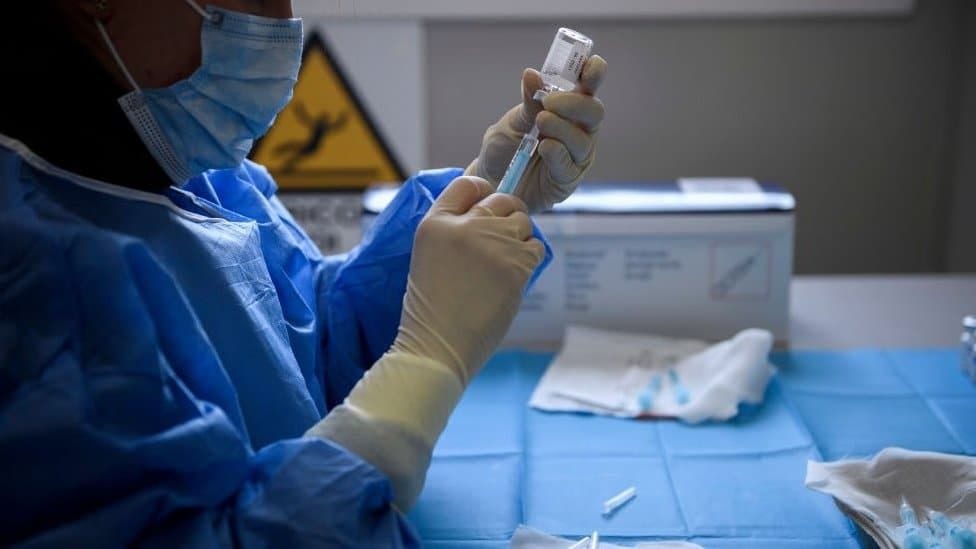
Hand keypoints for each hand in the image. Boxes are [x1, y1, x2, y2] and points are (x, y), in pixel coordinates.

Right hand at [393, 176, 545, 383]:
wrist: (438, 346)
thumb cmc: (430, 310)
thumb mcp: (427, 257)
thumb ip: (453, 232)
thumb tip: (487, 216)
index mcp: (434, 224)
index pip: (465, 184)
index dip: (481, 193)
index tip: (486, 207)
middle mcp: (464, 226)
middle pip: (500, 200)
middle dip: (506, 214)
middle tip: (502, 238)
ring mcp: (493, 244)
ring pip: (522, 221)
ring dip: (519, 237)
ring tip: (504, 263)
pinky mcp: (516, 264)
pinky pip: (536, 247)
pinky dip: (530, 258)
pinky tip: (514, 275)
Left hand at [465, 55, 606, 211]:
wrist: (491, 180)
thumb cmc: (504, 148)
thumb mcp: (513, 121)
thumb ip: (528, 102)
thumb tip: (532, 74)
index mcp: (567, 107)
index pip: (588, 86)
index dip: (594, 72)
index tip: (590, 66)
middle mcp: (578, 129)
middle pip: (593, 112)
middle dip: (574, 103)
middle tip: (548, 101)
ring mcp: (576, 155)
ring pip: (583, 139)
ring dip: (562, 127)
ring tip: (540, 123)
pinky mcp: (568, 179)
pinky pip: (570, 165)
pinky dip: (558, 153)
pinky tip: (544, 147)